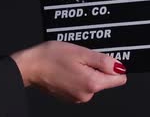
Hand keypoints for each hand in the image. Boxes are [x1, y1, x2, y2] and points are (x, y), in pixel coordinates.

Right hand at [10, 41, 126, 102]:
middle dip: (98, 67)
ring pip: (94, 81)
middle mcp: (86, 94)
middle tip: (83, 58)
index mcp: (92, 84)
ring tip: (73, 62)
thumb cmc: (51, 57)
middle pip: (106, 80)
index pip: (119, 78)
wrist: (29, 66)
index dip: (114, 66)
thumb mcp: (82, 52)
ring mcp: (77, 97)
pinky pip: (83, 84)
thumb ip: (104, 61)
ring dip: (88, 71)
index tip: (103, 59)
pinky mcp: (70, 96)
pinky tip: (68, 68)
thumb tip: (120, 67)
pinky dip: (79, 75)